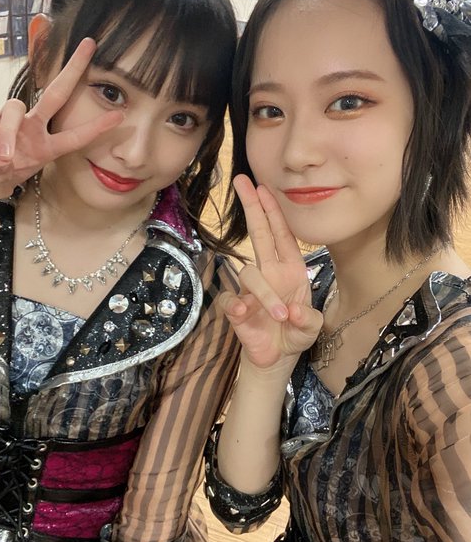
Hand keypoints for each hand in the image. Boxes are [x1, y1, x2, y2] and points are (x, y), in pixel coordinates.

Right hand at [0, 38, 123, 198]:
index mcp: (44, 148)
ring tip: (4, 157)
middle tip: (89, 46)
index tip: (120, 117)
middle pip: (56, 94)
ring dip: (9, 133)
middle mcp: (32, 129)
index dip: (95, 128)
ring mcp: (9, 119)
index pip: (75, 137)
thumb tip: (3, 162)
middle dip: (73, 70)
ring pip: (15, 108)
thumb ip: (2, 174)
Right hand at [220, 174, 322, 367]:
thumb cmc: (295, 334)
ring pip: (249, 273)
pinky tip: (245, 315)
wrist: (276, 359)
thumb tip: (292, 311)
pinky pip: (230, 299)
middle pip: (259, 233)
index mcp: (291, 269)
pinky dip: (237, 306)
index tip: (264, 187)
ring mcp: (250, 289)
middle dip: (253, 206)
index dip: (274, 210)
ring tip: (281, 316)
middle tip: (242, 181)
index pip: (281, 233)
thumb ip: (308, 320)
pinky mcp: (236, 309)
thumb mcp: (310, 329)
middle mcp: (270, 272)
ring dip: (264, 293)